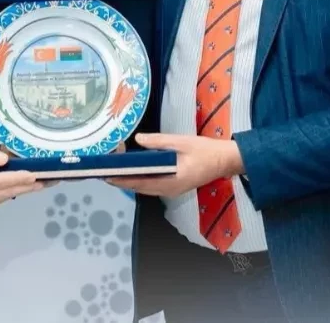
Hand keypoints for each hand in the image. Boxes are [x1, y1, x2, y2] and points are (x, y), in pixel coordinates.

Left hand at [105, 133, 242, 197]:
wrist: (225, 160)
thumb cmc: (205, 151)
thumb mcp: (181, 142)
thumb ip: (159, 141)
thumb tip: (138, 139)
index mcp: (170, 182)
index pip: (139, 182)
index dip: (121, 179)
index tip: (106, 174)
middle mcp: (168, 190)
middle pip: (139, 187)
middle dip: (122, 179)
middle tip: (105, 170)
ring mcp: (171, 190)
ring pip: (145, 188)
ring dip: (130, 179)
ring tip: (114, 169)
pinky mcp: (173, 186)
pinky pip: (152, 185)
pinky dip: (140, 179)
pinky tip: (133, 169)